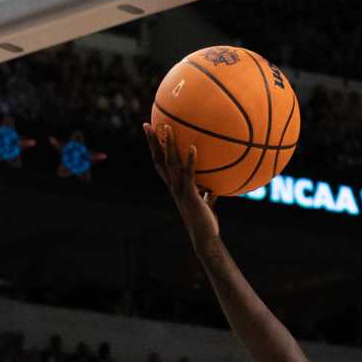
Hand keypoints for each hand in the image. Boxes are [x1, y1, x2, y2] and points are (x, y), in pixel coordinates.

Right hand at [144, 124, 221, 247]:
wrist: (204, 237)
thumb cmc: (205, 221)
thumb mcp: (205, 203)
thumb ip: (206, 194)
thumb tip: (213, 188)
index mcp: (174, 185)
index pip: (160, 163)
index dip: (154, 149)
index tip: (151, 133)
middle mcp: (173, 186)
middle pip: (159, 159)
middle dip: (153, 142)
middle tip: (147, 124)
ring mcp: (180, 189)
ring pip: (170, 163)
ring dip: (168, 145)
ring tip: (167, 127)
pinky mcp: (190, 194)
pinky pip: (189, 174)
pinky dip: (190, 160)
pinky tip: (193, 147)